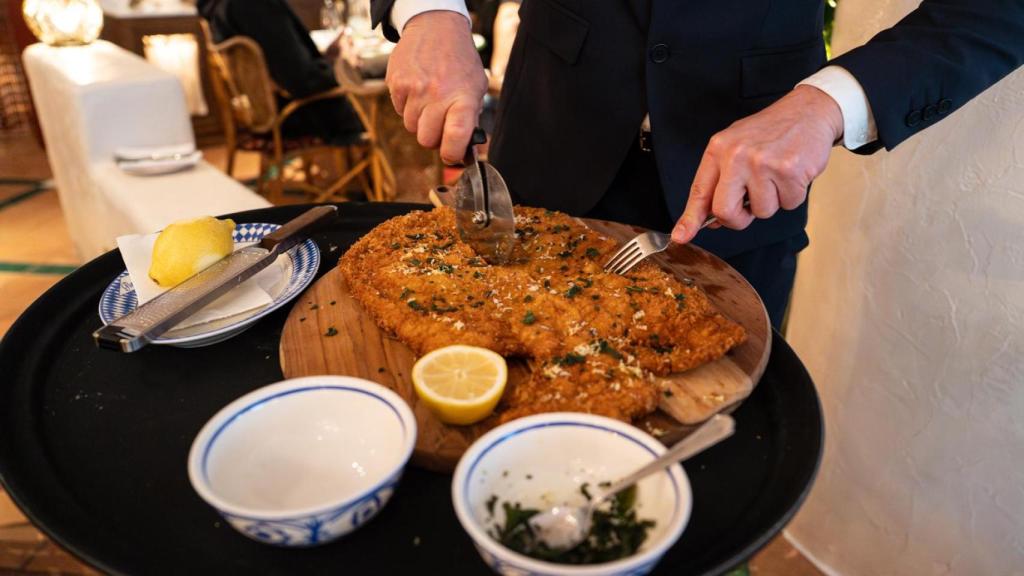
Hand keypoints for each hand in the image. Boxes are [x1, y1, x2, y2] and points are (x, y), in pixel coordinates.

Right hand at [386, 11, 487, 163]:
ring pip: (410, 128)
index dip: (452, 154)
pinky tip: (417, 90)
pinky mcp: (396, 83)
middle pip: (426, 140)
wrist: (435, 27)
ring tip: (429, 102)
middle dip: (433, 138)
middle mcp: (437, 94)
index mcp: (462, 97)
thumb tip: (466, 152)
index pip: (455, 137)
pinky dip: (407, 107)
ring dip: (419, 122)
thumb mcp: (476, 87)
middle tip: (440, 125)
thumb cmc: (459, 61)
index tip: (452, 155)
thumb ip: (471, 119)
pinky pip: (398, 111)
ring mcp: (414, 89)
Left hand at [671, 85, 843, 243]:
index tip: (681, 236)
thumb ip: (721, 181)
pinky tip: (792, 174)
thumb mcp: (736, 146)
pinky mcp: (788, 171)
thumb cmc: (771, 132)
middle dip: (738, 219)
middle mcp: (736, 155)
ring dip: (772, 201)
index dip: (690, 218)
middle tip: (749, 206)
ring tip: (776, 176)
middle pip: (725, 211)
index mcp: (718, 149)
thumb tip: (711, 219)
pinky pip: (788, 204)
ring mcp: (762, 163)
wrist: (808, 111)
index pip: (699, 191)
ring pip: (761, 211)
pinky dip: (792, 195)